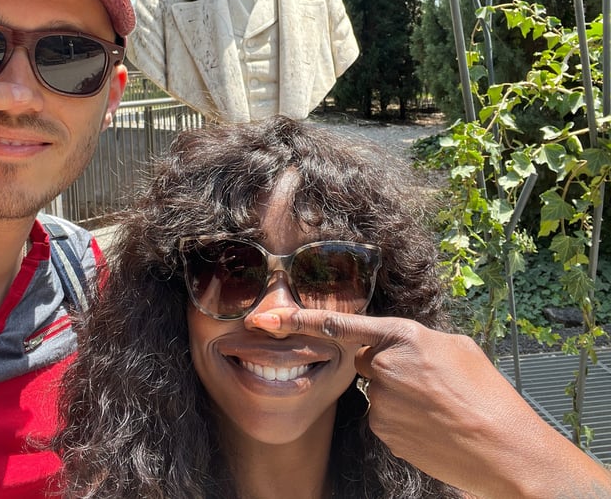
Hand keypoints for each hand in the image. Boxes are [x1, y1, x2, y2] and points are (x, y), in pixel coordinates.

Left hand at [251, 309, 610, 497]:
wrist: (504, 450)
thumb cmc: (487, 394)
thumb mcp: (456, 348)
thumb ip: (416, 338)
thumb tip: (398, 345)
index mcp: (403, 337)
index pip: (340, 325)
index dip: (299, 320)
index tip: (266, 319)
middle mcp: (383, 368)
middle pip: (366, 360)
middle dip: (386, 365)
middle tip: (427, 382)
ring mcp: (380, 404)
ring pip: (376, 390)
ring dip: (398, 394)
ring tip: (437, 406)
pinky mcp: (383, 432)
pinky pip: (383, 416)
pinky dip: (401, 417)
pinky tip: (430, 424)